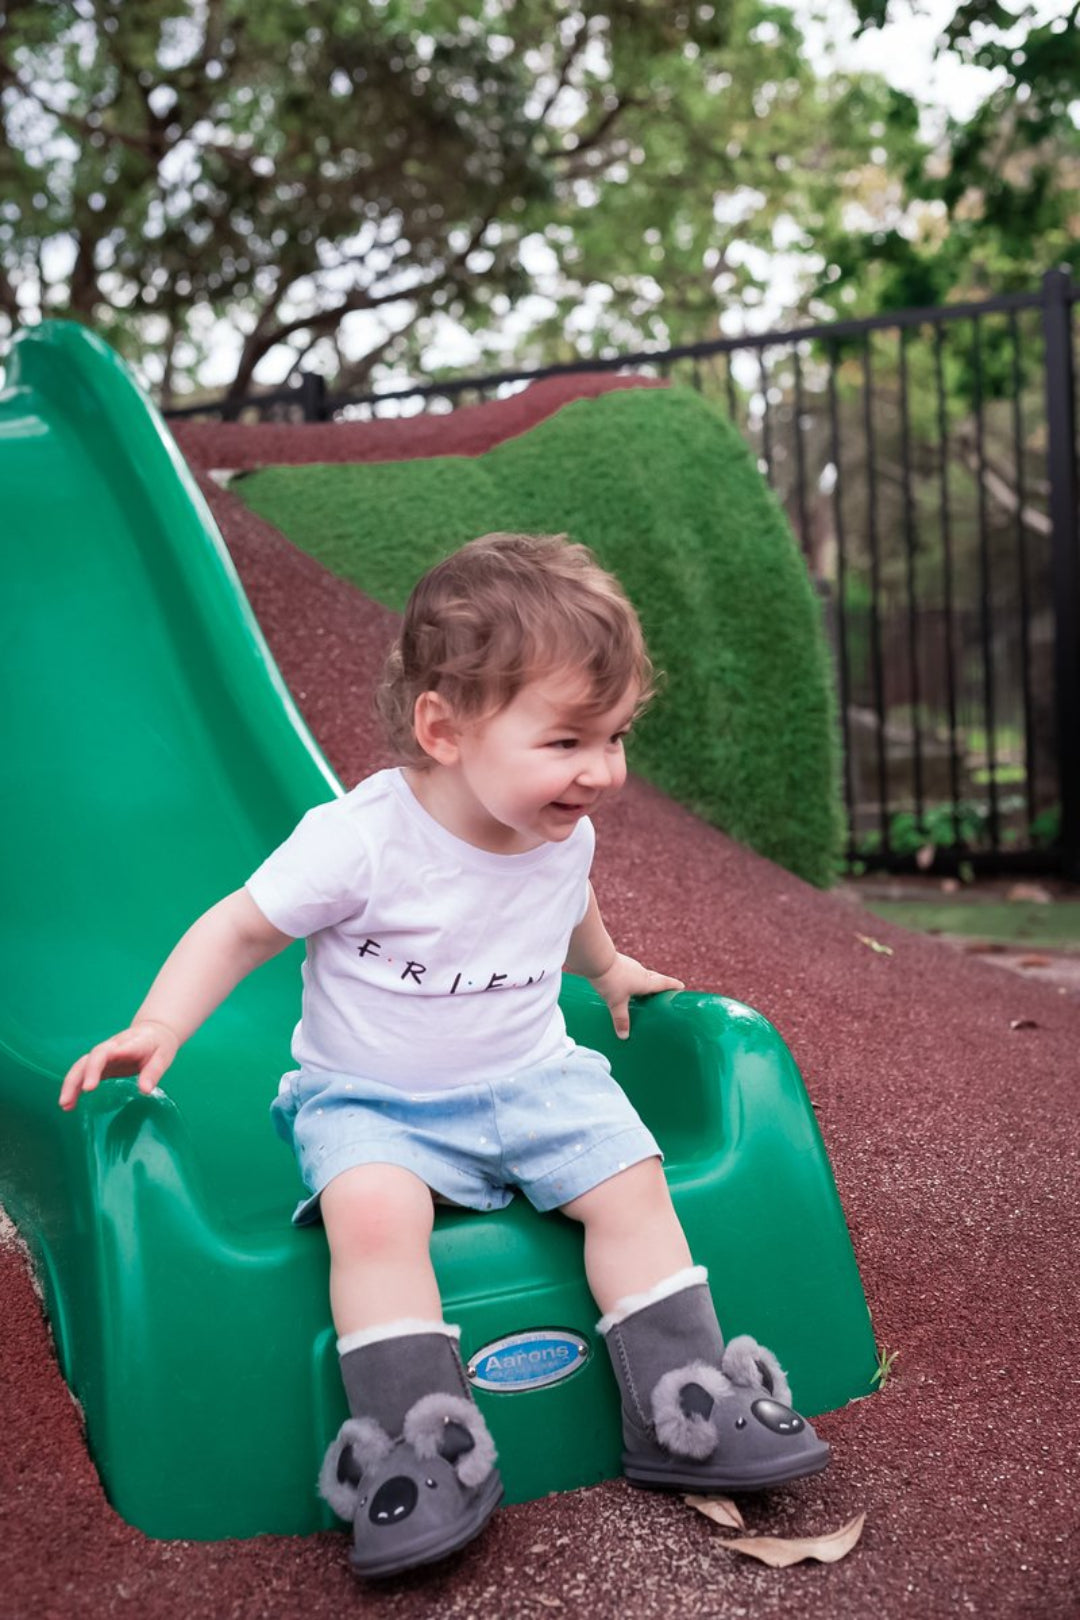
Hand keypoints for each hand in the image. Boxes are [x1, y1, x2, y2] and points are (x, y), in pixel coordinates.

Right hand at [58, 1019, 179, 1111]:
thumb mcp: (163, 1058)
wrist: (154, 1031)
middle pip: (92, 1057)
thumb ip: (153, 1073)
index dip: (100, 1063)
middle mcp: (112, 1047)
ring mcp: (104, 1054)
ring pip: (82, 1064)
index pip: (112, 1050)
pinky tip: (69, 1104)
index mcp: (130, 1043)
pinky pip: (83, 1072)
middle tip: (75, 1097)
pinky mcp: (101, 1063)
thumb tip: (145, 1091)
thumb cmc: (159, 1045)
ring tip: (65, 1105)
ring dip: (71, 1083)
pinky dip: (74, 1087)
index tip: (90, 1085)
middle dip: (82, 1076)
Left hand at [589, 953, 683, 1039]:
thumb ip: (621, 1019)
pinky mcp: (620, 963)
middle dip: (661, 984)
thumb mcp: (616, 1002)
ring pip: (642, 974)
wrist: (596, 958)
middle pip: (655, 977)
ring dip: (646, 981)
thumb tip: (624, 1036)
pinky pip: (631, 972)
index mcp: (645, 981)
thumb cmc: (610, 980)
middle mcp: (640, 972)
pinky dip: (633, 978)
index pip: (664, 983)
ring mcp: (630, 965)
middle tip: (665, 991)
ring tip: (644, 990)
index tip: (682, 986)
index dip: (673, 985)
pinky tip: (625, 983)